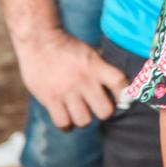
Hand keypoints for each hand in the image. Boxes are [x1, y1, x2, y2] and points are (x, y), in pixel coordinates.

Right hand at [15, 29, 131, 129]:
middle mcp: (83, 80)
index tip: (124, 99)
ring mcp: (66, 91)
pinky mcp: (50, 99)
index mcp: (96, 66)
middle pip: (105, 111)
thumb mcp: (90, 52)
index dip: (125, 95)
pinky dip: (67, 125)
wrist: (39, 41)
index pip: (119, 83)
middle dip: (104, 112)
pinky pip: (63, 123)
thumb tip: (118, 83)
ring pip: (84, 121)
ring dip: (85, 119)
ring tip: (82, 113)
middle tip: (99, 107)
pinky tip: (68, 118)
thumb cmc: (68, 48)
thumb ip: (102, 68)